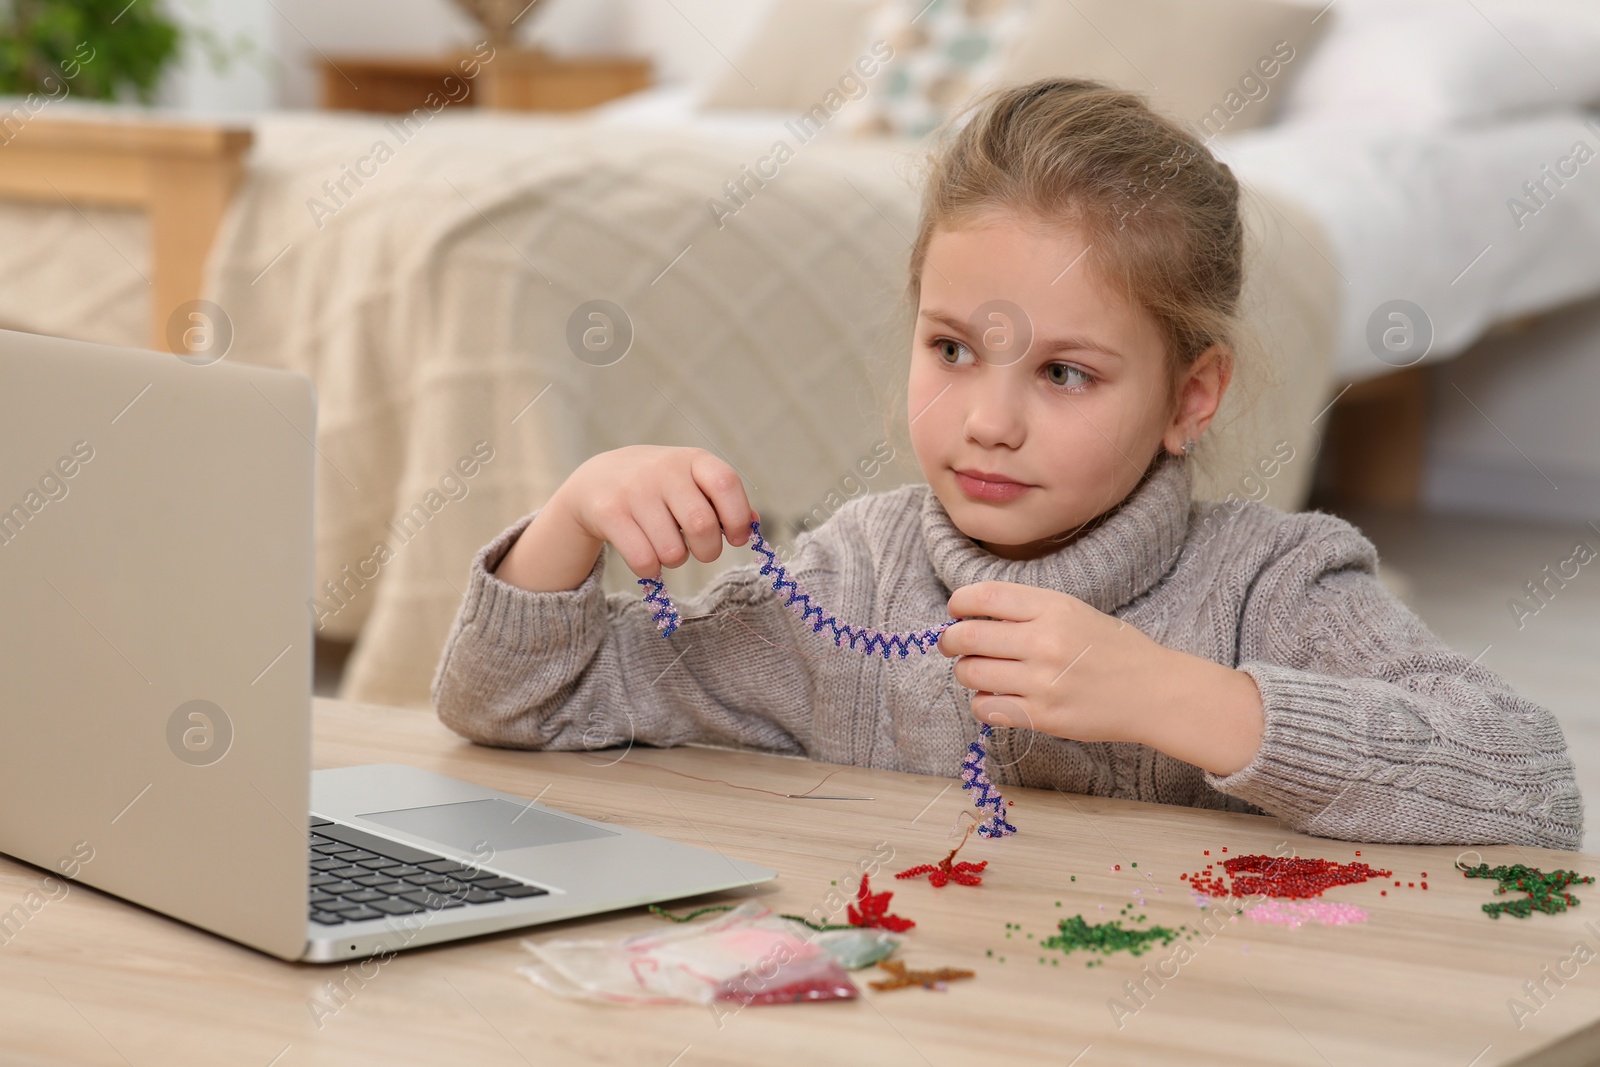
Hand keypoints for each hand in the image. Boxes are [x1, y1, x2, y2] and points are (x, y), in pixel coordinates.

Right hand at [557, 445, 758, 578]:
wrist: (596, 480)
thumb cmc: (659, 487)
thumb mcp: (691, 482)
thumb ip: (722, 501)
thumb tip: (753, 525)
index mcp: (692, 460)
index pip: (726, 483)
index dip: (738, 517)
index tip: (736, 537)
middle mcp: (663, 470)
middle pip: (702, 525)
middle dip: (708, 550)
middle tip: (702, 551)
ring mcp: (633, 491)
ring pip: (672, 551)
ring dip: (676, 561)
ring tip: (667, 548)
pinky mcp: (609, 513)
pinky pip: (644, 560)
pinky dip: (651, 569)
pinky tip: (647, 557)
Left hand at [936, 581, 1265, 774]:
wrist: (1153, 690)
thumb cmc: (1110, 647)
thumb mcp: (1072, 611)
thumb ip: (1025, 610)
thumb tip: (969, 614)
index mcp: (1052, 607)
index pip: (982, 596)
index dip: (958, 603)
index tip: (955, 611)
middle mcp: (1044, 642)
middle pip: (967, 637)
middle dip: (950, 640)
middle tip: (952, 645)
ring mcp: (1042, 682)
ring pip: (970, 674)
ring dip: (967, 671)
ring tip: (981, 671)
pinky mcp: (1043, 716)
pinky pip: (987, 707)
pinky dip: (982, 701)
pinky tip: (996, 696)